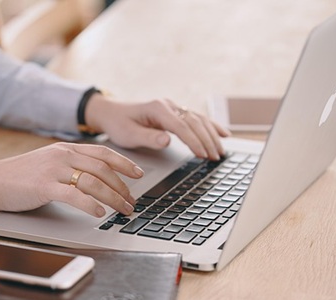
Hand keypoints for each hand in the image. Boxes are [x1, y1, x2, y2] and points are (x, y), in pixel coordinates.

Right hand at [0, 143, 143, 216]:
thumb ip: (70, 166)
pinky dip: (91, 204)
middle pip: (103, 169)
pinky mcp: (44, 187)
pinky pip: (74, 195)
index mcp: (65, 149)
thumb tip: (95, 180)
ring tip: (123, 210)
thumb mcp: (48, 163)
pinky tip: (100, 213)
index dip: (124, 163)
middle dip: (123, 187)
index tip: (139, 174)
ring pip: (93, 182)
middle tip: (132, 201)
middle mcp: (62, 155)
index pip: (103, 153)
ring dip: (113, 198)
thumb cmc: (18, 176)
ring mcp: (53, 170)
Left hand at [85, 94, 229, 159]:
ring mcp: (173, 108)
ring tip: (220, 152)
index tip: (202, 155)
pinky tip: (224, 134)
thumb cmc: (119, 124)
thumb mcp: (128, 135)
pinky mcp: (175, 113)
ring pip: (199, 120)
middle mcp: (168, 105)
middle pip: (194, 122)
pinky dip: (211, 126)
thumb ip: (148, 138)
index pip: (181, 126)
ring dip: (212, 135)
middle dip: (207, 140)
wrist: (111, 112)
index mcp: (157, 108)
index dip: (194, 141)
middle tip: (215, 157)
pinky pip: (197, 119)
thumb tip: (167, 140)